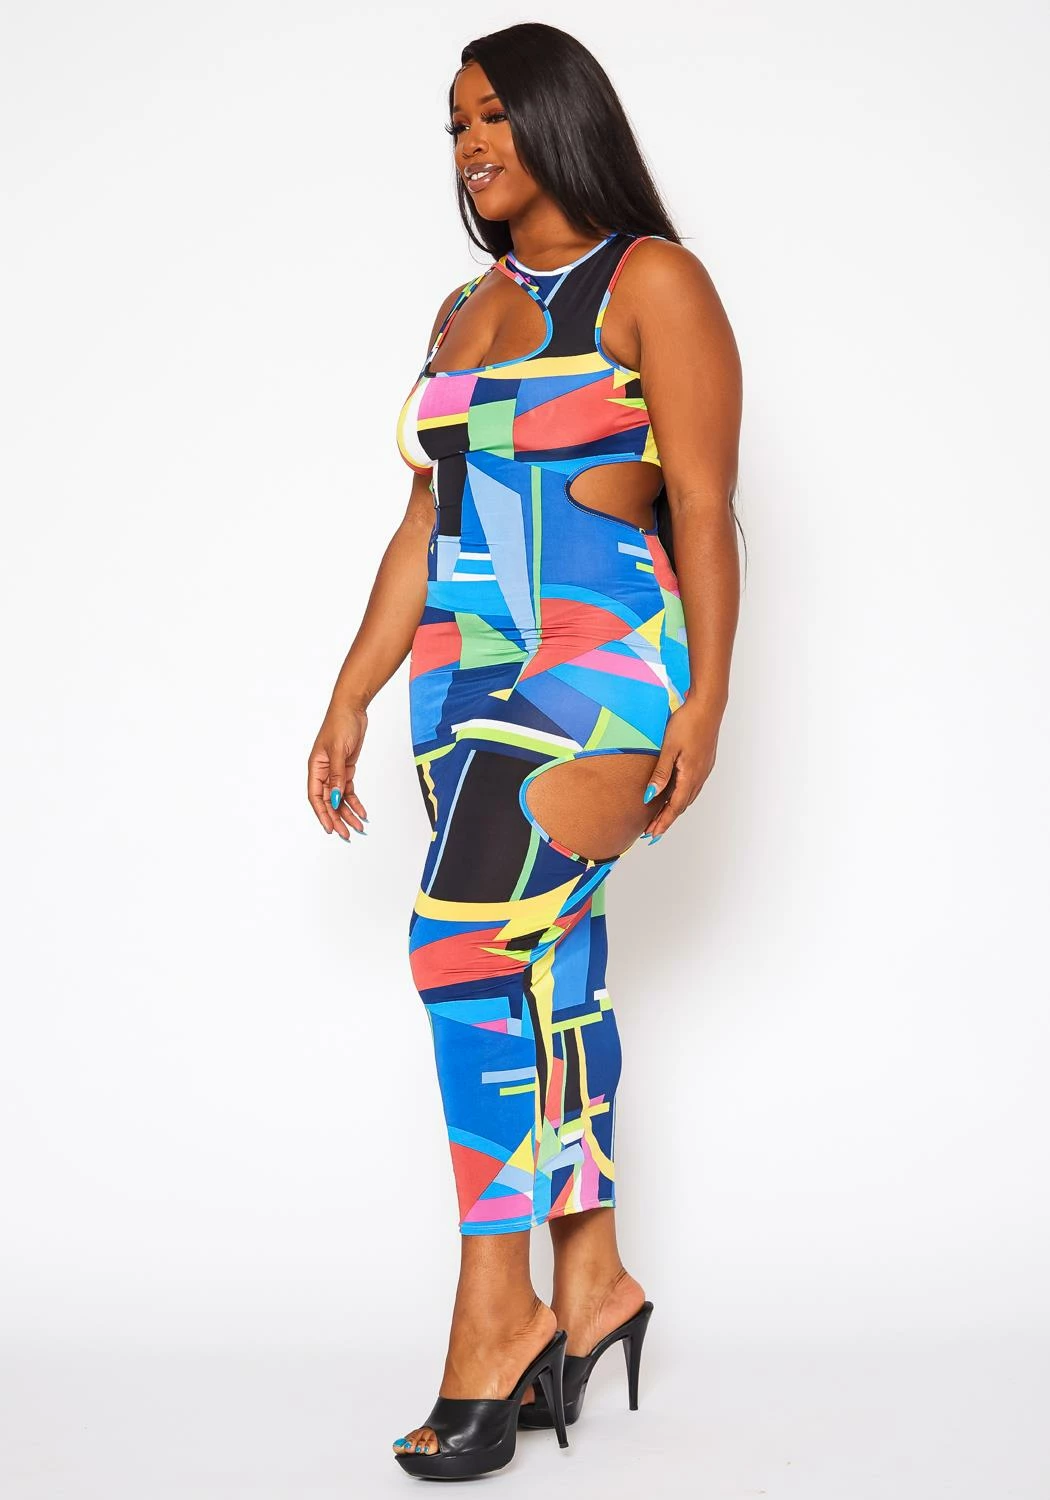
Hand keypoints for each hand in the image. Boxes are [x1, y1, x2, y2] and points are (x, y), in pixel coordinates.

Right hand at [308, 703, 368, 839]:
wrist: (352, 708)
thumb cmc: (340, 724)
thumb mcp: (338, 751)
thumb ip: (337, 776)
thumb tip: (335, 798)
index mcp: (315, 767)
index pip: (316, 796)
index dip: (322, 814)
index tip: (330, 828)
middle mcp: (323, 772)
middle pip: (328, 801)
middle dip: (337, 818)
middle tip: (347, 834)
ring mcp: (335, 771)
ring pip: (339, 798)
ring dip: (348, 812)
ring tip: (358, 827)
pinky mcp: (346, 769)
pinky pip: (348, 790)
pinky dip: (355, 801)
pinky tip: (362, 812)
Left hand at [641, 697, 722, 840]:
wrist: (708, 705)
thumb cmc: (687, 723)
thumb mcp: (669, 748)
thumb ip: (660, 774)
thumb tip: (650, 796)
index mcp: (690, 776)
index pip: (674, 807)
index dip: (663, 822)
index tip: (652, 834)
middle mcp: (699, 776)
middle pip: (681, 806)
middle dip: (666, 819)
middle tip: (652, 831)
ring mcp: (704, 770)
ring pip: (687, 797)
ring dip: (674, 809)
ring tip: (660, 817)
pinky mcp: (704, 762)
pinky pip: (692, 786)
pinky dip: (681, 796)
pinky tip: (674, 795)